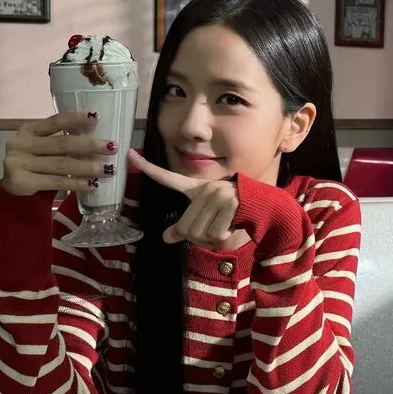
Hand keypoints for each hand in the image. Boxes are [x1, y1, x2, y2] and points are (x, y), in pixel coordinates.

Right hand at [3, 111, 118, 196]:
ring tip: (107, 170)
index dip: (75, 118)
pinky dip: (77, 183)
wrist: (10, 187)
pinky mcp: (21, 181)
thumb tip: (97, 141)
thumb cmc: (33, 163)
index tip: (97, 117)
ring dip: (88, 167)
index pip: (54, 121)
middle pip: (62, 143)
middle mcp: (21, 144)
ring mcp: (19, 163)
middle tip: (112, 147)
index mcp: (28, 130)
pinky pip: (56, 182)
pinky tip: (91, 184)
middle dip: (89, 146)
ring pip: (62, 164)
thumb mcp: (40, 146)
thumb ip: (59, 141)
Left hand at [128, 149, 243, 249]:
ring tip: (224, 228)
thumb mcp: (207, 219)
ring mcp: (218, 194)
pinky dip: (222, 238)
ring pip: (199, 232)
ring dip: (211, 239)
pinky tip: (231, 227)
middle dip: (198, 237)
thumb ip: (186, 228)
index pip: (167, 178)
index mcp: (197, 189)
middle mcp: (205, 188)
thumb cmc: (232, 214)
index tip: (128, 154)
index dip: (147, 167)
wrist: (264, 207)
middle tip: (213, 231)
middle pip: (185, 226)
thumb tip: (166, 238)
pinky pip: (215, 234)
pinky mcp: (230, 203)